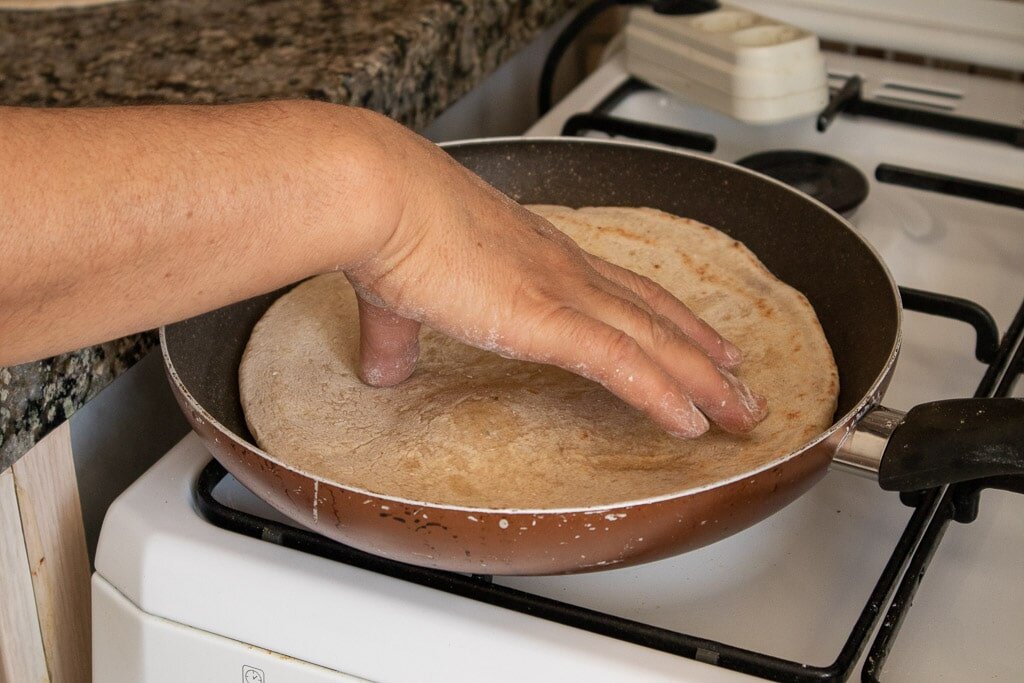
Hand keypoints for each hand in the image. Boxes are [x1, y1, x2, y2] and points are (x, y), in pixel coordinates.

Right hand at [344, 123, 767, 436]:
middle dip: (704, 353)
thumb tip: (382, 369)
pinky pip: (621, 363)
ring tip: (743, 412)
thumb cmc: (389, 223)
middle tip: (743, 382)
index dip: (665, 315)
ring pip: (655, 341)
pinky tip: (692, 423)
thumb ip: (398, 335)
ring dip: (705, 381)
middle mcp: (562, 269)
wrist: (380, 194)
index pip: (621, 289)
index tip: (697, 338)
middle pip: (655, 314)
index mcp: (535, 256)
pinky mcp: (545, 318)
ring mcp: (561, 292)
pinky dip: (661, 395)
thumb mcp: (398, 292)